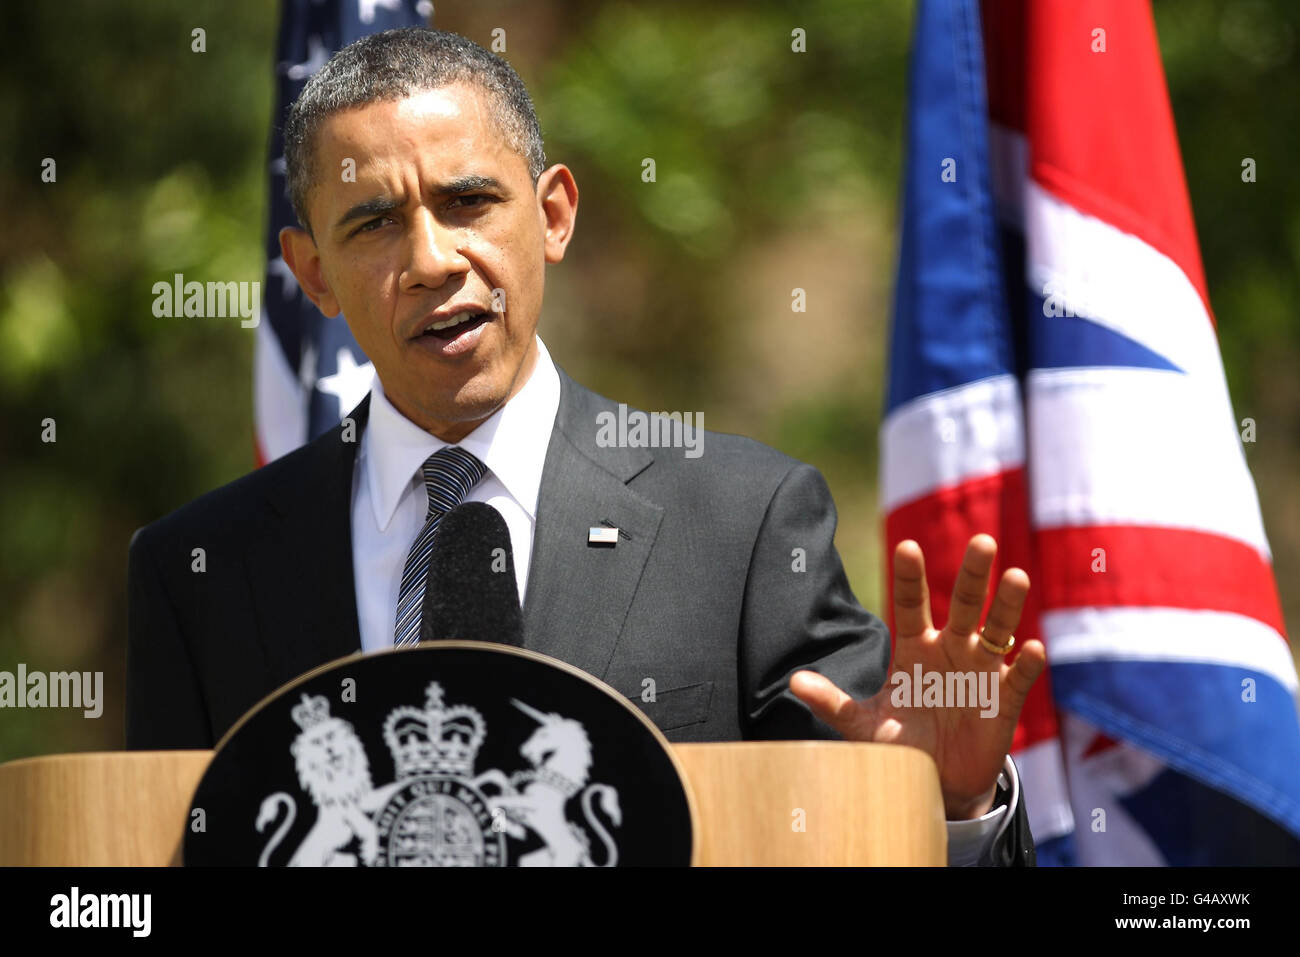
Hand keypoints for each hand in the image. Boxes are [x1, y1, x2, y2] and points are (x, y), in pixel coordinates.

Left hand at [789, 534, 1046, 818]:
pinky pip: (1018, 678)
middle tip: (982, 542)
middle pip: (964, 604)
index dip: (909, 577)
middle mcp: (951, 650)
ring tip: (1015, 576)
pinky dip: (1027, 664)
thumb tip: (794, 682)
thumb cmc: (900, 745)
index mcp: (915, 648)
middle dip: (972, 574)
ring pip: (997, 630)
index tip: (906, 545)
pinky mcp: (1003, 701)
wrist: (935, 782)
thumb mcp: (864, 724)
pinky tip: (1032, 648)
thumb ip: (834, 702)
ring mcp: (980, 672)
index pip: (909, 604)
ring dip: (1006, 605)